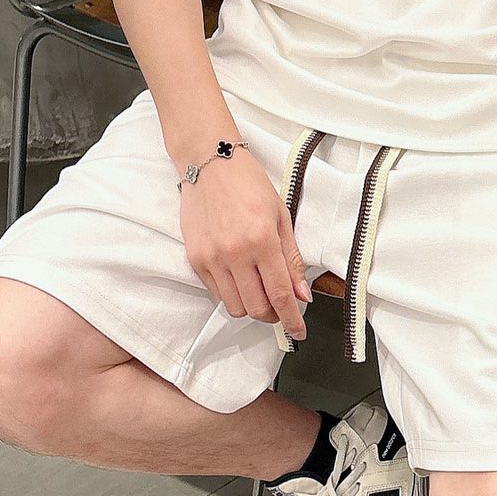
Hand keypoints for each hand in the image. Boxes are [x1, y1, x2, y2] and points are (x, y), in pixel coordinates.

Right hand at [179, 146, 310, 337]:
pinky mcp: (195, 258)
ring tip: (259, 290)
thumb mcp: (281, 217)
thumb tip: (301, 294)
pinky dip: (232, 293)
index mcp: (262, 241)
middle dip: (273, 315)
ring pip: (235, 306)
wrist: (210, 163)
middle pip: (256, 308)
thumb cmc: (250, 185)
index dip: (292, 319)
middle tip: (281, 308)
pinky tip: (240, 278)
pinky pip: (216, 292)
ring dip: (252, 306)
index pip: (280, 295)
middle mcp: (235, 254)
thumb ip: (291, 259)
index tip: (299, 332)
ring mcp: (211, 258)